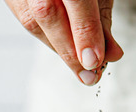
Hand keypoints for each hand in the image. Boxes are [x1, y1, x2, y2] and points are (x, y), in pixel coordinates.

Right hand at [5, 0, 123, 85]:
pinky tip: (62, 46)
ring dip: (58, 48)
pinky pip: (24, 18)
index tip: (95, 62)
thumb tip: (110, 55)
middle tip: (89, 75)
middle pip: (47, 12)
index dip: (85, 33)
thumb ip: (100, 20)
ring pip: (32, 19)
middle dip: (69, 50)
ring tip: (80, 63)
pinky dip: (46, 37)